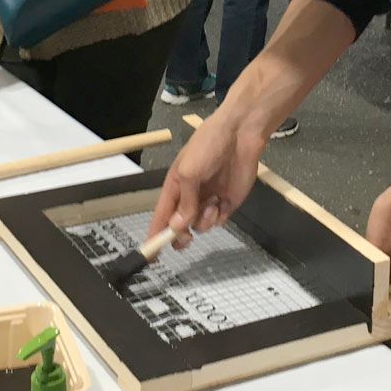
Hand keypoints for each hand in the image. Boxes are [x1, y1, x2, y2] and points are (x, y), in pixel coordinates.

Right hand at [147, 110, 266, 246]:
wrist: (240, 134)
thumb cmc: (208, 146)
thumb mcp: (188, 171)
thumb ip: (184, 202)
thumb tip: (177, 226)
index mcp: (174, 187)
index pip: (161, 216)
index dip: (154, 236)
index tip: (150, 255)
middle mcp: (190, 196)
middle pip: (179, 227)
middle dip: (180, 236)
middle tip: (185, 239)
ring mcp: (209, 200)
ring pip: (200, 226)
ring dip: (203, 220)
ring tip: (212, 202)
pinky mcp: (227, 202)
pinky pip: (218, 221)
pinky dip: (218, 216)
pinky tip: (222, 201)